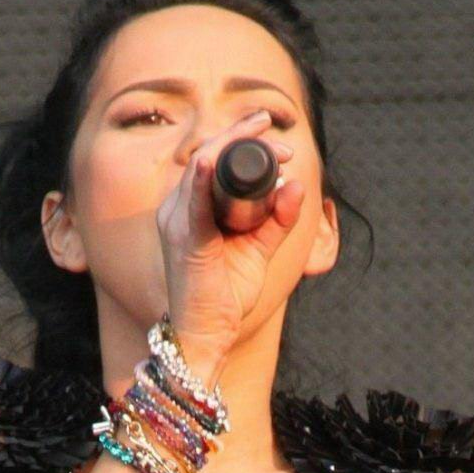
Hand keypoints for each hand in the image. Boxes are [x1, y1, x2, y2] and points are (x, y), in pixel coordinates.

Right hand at [156, 109, 304, 366]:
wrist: (207, 334)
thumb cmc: (225, 293)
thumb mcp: (258, 248)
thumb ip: (277, 219)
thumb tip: (296, 185)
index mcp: (191, 207)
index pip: (212, 159)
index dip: (243, 141)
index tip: (280, 145)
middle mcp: (178, 209)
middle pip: (207, 155)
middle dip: (244, 139)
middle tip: (280, 143)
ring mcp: (177, 223)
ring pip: (200, 168)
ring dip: (233, 150)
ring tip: (267, 144)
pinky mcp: (184, 242)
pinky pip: (192, 205)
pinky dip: (203, 181)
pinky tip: (213, 161)